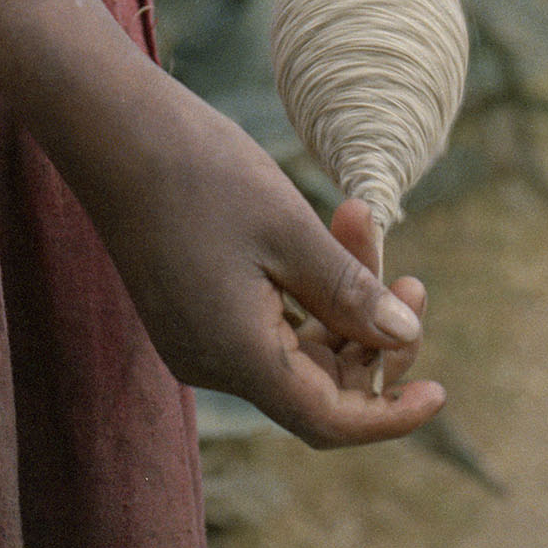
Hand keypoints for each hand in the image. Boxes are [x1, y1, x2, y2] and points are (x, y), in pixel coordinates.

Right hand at [0, 0, 442, 449]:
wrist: (107, 126)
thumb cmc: (199, 170)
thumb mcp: (290, 229)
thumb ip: (350, 294)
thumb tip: (405, 341)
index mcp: (236, 356)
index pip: (329, 421)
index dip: (390, 412)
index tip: (440, 389)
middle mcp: (210, 362)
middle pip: (314, 381)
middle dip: (369, 333)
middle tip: (408, 270)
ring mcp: (192, 334)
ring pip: (290, 344)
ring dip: (338, 298)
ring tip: (360, 224)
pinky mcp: (183, 305)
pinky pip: (260, 320)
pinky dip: (301, 288)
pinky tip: (322, 233)